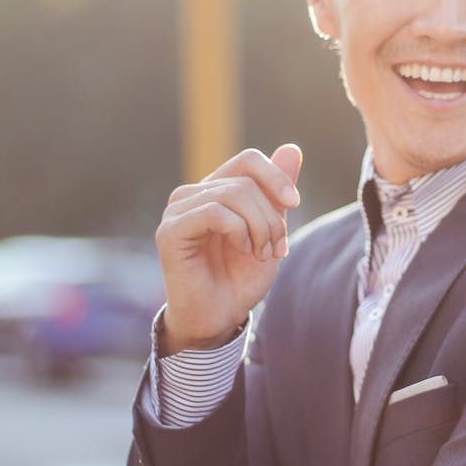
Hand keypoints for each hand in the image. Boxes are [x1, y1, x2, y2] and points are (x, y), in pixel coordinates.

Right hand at [156, 145, 303, 353]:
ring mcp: (177, 211)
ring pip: (232, 193)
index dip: (275, 176)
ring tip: (261, 252)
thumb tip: (292, 147)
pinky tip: (242, 250)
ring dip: (259, 226)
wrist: (220, 317)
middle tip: (276, 248)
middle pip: (245, 181)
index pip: (247, 160)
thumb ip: (277, 193)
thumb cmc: (241, 277)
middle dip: (271, 216)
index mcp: (214, 190)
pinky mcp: (170, 231)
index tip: (294, 203)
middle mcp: (192, 194)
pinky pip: (214, 212)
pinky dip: (238, 231)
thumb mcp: (270, 230)